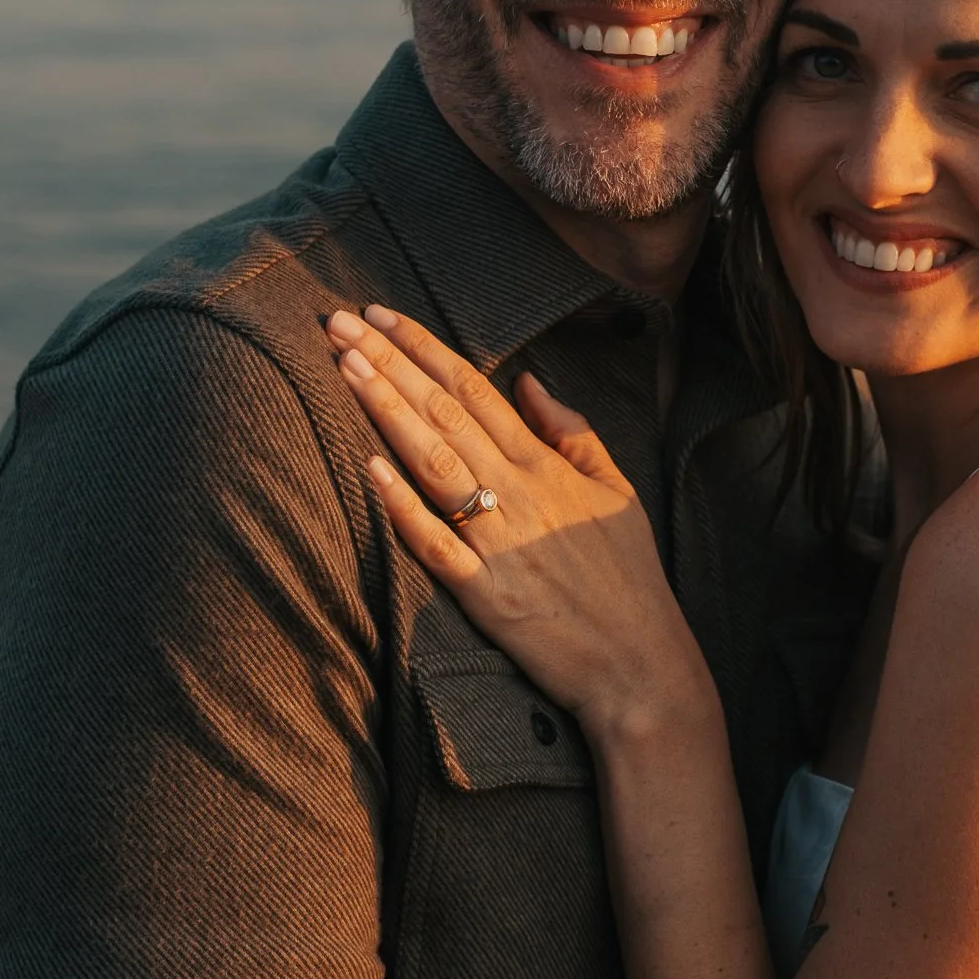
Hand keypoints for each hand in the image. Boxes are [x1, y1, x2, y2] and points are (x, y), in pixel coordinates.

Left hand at [324, 307, 713, 741]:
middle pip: (443, 413)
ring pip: (433, 462)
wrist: (640, 664)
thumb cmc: (629, 578)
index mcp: (546, 465)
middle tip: (338, 323)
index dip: (423, 348)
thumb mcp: (616, 490)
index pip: (474, 389)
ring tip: (346, 367)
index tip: (379, 314)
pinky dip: (403, 507)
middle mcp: (520, 493)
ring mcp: (500, 543)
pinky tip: (369, 469)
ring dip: (387, 411)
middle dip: (388, 363)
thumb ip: (573, 432)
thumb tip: (528, 381)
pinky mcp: (486, 594)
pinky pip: (436, 544)